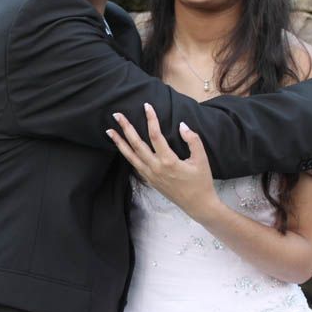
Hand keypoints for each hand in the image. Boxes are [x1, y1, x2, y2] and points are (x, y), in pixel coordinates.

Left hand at [106, 103, 217, 220]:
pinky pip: (134, 165)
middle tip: (117, 115)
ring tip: (109, 131)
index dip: (151, 119)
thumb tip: (182, 125)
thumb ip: (193, 140)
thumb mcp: (202, 159)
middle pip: (136, 144)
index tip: (147, 106)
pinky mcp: (149, 181)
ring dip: (119, 143)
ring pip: (130, 156)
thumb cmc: (201, 181)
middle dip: (126, 128)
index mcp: (168, 161)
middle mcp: (155, 168)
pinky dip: (126, 155)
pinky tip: (122, 148)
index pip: (155, 135)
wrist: (197, 204)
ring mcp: (150, 175)